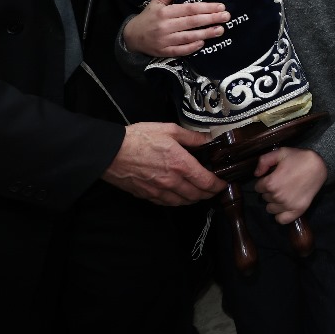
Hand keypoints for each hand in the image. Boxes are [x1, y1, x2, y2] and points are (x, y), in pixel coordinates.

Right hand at [102, 123, 223, 204]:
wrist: (111, 152)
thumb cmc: (139, 138)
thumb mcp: (169, 129)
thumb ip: (192, 137)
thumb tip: (209, 140)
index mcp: (181, 164)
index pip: (207, 182)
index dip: (218, 185)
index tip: (223, 182)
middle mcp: (172, 181)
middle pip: (198, 195)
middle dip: (209, 193)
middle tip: (213, 187)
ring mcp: (159, 191)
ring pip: (184, 202)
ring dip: (195, 198)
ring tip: (199, 191)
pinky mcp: (148, 196)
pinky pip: (168, 203)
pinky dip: (178, 201)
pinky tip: (180, 194)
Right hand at [122, 0, 227, 58]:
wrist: (132, 37)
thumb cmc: (149, 17)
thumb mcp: (156, 1)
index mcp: (165, 12)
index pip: (189, 9)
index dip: (206, 8)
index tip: (220, 7)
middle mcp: (165, 26)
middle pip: (192, 22)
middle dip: (211, 19)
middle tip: (226, 17)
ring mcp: (165, 40)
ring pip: (189, 37)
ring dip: (206, 34)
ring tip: (221, 30)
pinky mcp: (164, 51)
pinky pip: (181, 50)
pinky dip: (192, 47)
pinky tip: (203, 42)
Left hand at [253, 147, 326, 224]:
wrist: (319, 166)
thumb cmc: (299, 158)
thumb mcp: (280, 152)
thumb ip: (264, 161)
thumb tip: (256, 174)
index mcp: (271, 183)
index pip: (258, 187)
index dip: (264, 181)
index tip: (272, 177)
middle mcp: (277, 196)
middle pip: (264, 197)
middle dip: (269, 191)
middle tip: (280, 183)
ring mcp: (287, 205)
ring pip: (270, 208)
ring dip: (274, 202)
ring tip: (283, 193)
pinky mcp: (297, 210)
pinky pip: (281, 219)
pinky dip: (280, 215)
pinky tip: (284, 207)